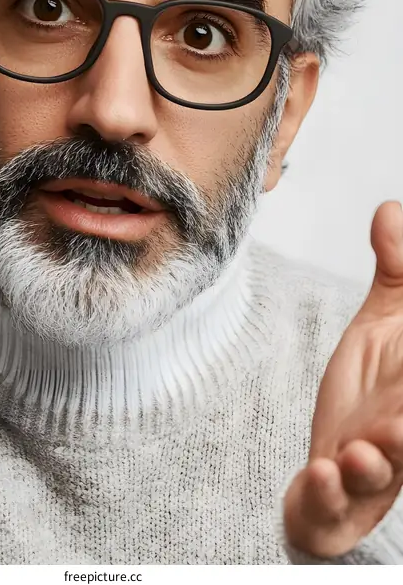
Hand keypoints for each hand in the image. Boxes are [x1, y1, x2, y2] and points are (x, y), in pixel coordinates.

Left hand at [284, 200, 402, 556]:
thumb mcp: (386, 322)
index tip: (399, 350)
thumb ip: (398, 271)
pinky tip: (321, 472)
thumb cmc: (374, 390)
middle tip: (397, 423)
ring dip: (376, 463)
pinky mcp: (337, 500)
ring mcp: (375, 471)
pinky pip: (337, 508)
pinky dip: (329, 495)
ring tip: (362, 450)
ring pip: (386, 474)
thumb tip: (389, 208)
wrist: (332, 460)